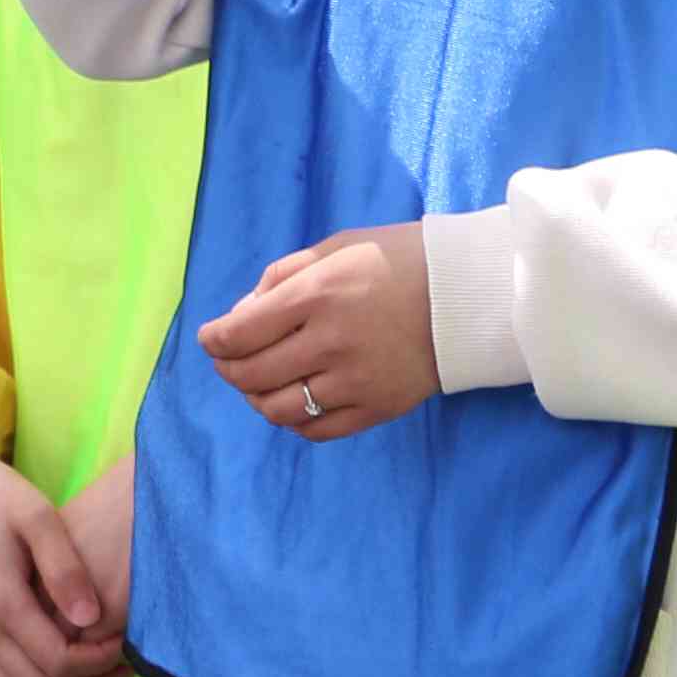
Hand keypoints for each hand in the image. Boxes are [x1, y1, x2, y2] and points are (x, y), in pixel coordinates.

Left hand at [197, 223, 434, 440]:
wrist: (465, 295)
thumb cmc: (396, 260)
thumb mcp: (335, 247)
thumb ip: (282, 277)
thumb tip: (240, 315)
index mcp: (317, 294)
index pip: (240, 333)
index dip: (214, 341)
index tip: (211, 339)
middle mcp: (330, 342)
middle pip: (251, 374)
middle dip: (229, 369)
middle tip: (229, 361)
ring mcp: (354, 381)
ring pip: (277, 408)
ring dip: (256, 398)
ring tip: (259, 384)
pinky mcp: (376, 408)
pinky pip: (316, 429)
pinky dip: (293, 420)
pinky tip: (293, 402)